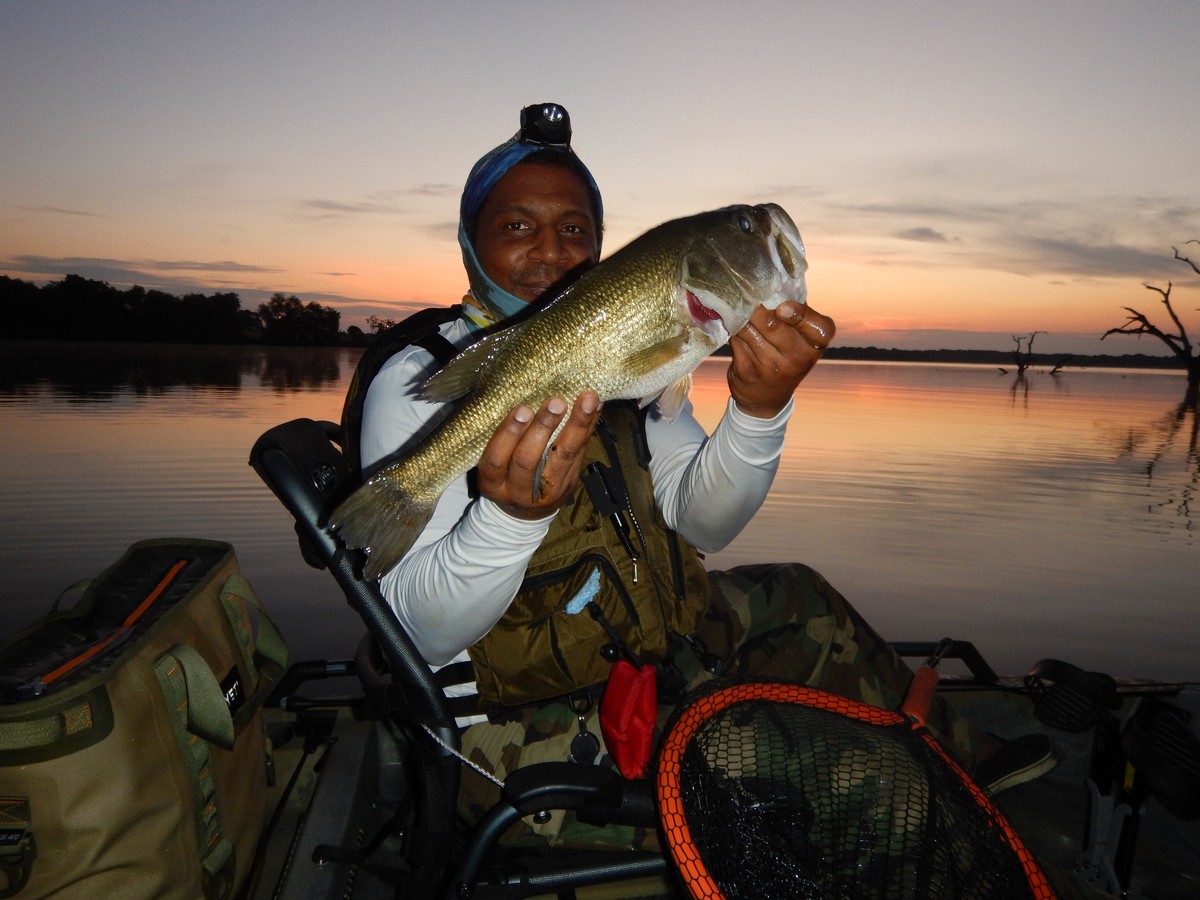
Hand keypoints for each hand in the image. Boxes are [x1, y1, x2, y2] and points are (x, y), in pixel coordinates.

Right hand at [478, 391, 600, 518]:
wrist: (527, 510)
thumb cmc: (505, 475)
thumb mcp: (495, 465)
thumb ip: (504, 440)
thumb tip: (523, 395)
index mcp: (491, 484)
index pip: (496, 460)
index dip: (508, 435)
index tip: (522, 409)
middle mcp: (518, 491)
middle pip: (528, 461)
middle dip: (542, 428)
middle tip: (556, 402)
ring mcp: (548, 492)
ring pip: (562, 458)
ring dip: (576, 426)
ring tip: (587, 401)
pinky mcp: (570, 485)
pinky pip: (580, 454)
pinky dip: (589, 428)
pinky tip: (596, 407)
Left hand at [727, 301, 834, 417]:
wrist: (767, 397)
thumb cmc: (786, 354)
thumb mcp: (801, 337)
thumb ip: (796, 311)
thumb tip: (776, 278)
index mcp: (816, 344)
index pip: (818, 327)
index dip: (799, 313)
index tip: (782, 308)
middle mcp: (798, 358)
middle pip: (772, 323)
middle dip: (757, 306)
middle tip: (748, 294)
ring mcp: (771, 366)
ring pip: (749, 328)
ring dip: (742, 315)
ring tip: (739, 306)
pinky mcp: (747, 370)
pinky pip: (736, 339)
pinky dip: (732, 327)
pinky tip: (733, 323)